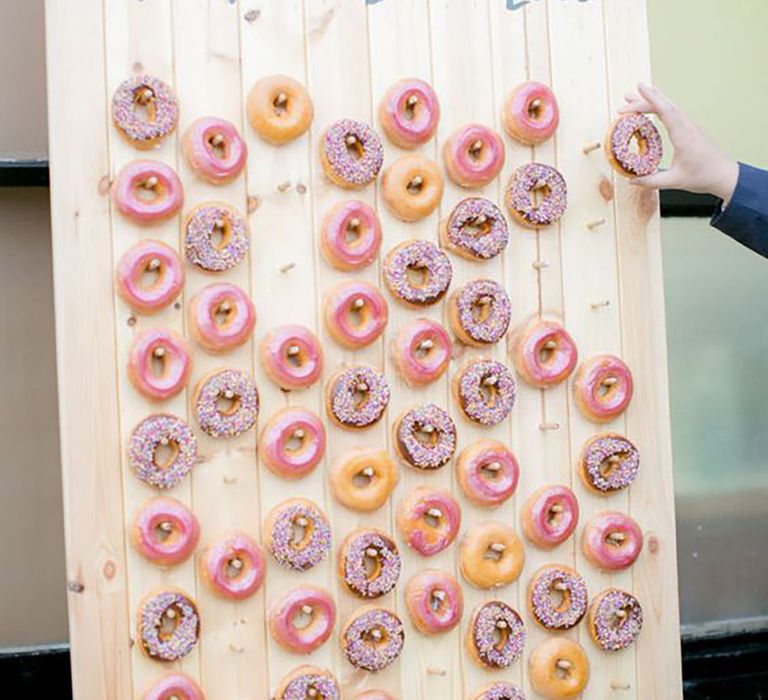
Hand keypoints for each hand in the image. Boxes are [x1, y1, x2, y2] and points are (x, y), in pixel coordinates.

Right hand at [620, 83, 738, 202]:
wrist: (725, 175)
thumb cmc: (703, 176)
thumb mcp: (674, 181)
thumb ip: (651, 181)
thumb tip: (631, 180)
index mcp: (683, 135)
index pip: (666, 111)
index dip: (652, 98)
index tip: (640, 88)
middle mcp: (687, 127)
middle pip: (665, 106)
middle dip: (644, 99)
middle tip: (626, 98)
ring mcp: (690, 126)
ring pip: (669, 108)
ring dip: (652, 102)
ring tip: (634, 99)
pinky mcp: (691, 130)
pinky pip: (673, 114)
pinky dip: (660, 108)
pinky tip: (653, 108)